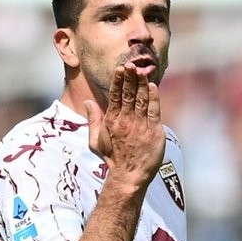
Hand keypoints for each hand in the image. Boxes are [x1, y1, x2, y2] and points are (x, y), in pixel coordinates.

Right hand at [84, 63, 164, 188]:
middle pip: (128, 94)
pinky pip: (154, 110)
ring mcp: (140, 126)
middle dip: (130, 78)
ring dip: (142, 84)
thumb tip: (87, 102)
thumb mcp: (95, 141)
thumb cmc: (113, 158)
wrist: (129, 176)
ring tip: (142, 71)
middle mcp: (125, 121)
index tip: (120, 69)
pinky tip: (153, 86)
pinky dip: (154, 97)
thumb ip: (93, 120)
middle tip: (131, 64)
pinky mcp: (154, 131)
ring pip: (141, 99)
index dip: (118, 81)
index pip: (115, 96)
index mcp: (112, 121)